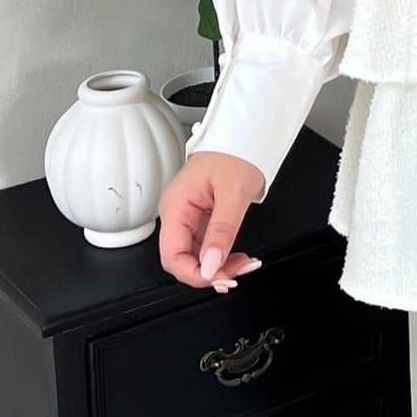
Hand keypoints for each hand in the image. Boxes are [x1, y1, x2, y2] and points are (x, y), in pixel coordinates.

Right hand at [158, 151, 266, 292]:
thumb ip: (222, 231)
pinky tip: (238, 257)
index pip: (172, 256)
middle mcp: (177, 214)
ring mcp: (189, 218)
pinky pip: (206, 247)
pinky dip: (222, 256)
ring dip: (219, 267)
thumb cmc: (235, 154)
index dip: (194, 274)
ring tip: (244, 265)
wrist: (244, 138)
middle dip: (210, 272)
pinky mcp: (201, 219)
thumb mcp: (234, 194)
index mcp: (176, 207)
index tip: (220, 279)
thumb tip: (211, 265)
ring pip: (196, 257)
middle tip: (239, 273)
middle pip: (183, 260)